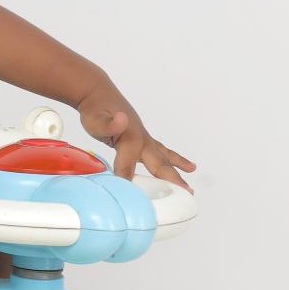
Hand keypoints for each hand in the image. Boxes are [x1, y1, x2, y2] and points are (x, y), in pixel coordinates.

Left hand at [76, 82, 195, 192]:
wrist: (97, 94)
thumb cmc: (95, 108)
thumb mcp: (96, 119)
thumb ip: (108, 126)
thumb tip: (121, 120)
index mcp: (131, 139)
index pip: (128, 169)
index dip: (124, 183)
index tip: (122, 195)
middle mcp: (142, 140)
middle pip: (159, 165)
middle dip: (173, 181)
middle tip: (188, 194)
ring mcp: (143, 138)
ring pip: (164, 157)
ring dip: (177, 169)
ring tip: (193, 174)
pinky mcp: (141, 138)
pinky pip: (160, 151)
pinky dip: (171, 159)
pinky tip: (181, 164)